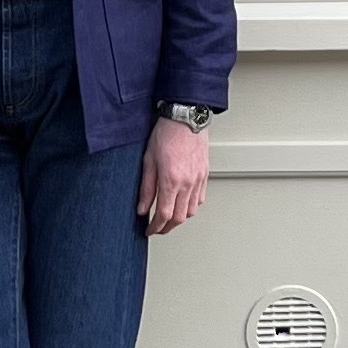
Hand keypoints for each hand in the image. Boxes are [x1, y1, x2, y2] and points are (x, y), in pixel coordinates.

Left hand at [138, 118, 211, 235]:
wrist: (185, 117)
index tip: (149, 230)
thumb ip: (146, 187)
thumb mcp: (148, 160)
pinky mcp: (204, 174)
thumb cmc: (166, 133)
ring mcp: (198, 180)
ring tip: (169, 218)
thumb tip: (142, 207)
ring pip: (191, 211)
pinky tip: (183, 204)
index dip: (155, 227)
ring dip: (179, 219)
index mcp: (171, 180)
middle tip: (157, 228)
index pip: (164, 215)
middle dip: (167, 228)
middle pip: (179, 218)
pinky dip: (191, 207)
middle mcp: (187, 183)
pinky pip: (200, 199)